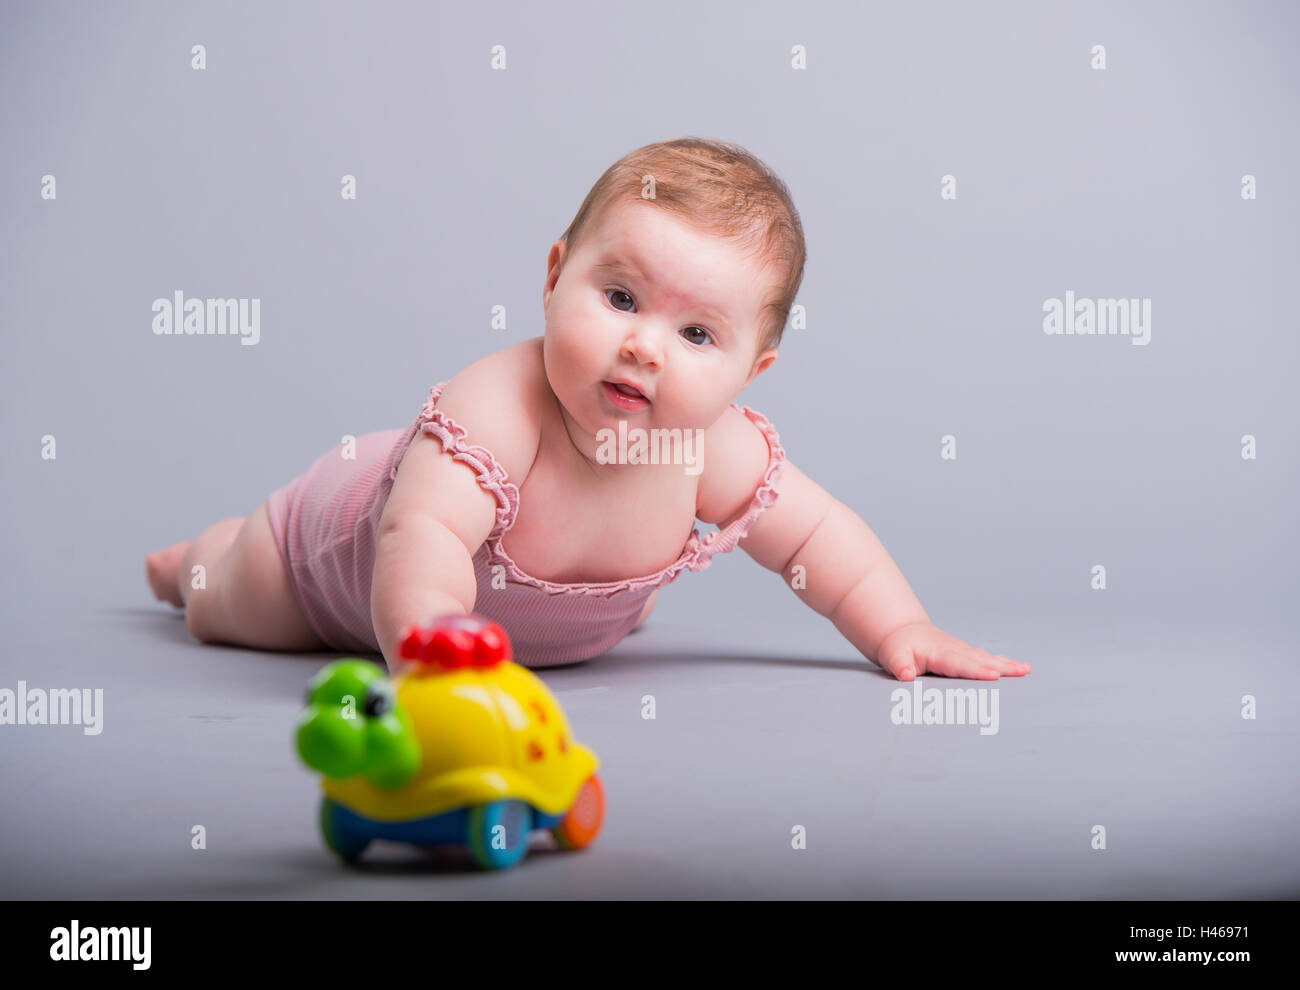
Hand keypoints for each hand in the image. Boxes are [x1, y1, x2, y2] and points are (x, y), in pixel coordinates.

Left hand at [875, 622, 1029, 680]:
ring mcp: (961, 650)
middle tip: (1022, 672)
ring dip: (1006, 664)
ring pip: (986, 658)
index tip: (994, 675)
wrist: (902, 632)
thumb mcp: (893, 656)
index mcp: (938, 653)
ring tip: (1025, 670)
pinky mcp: (965, 653)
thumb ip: (900, 665)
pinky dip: (1002, 662)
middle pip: (980, 660)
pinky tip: (1017, 668)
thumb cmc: (898, 648)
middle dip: (1001, 666)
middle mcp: (954, 650)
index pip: (960, 664)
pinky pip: (985, 658)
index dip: (977, 670)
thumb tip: (905, 674)